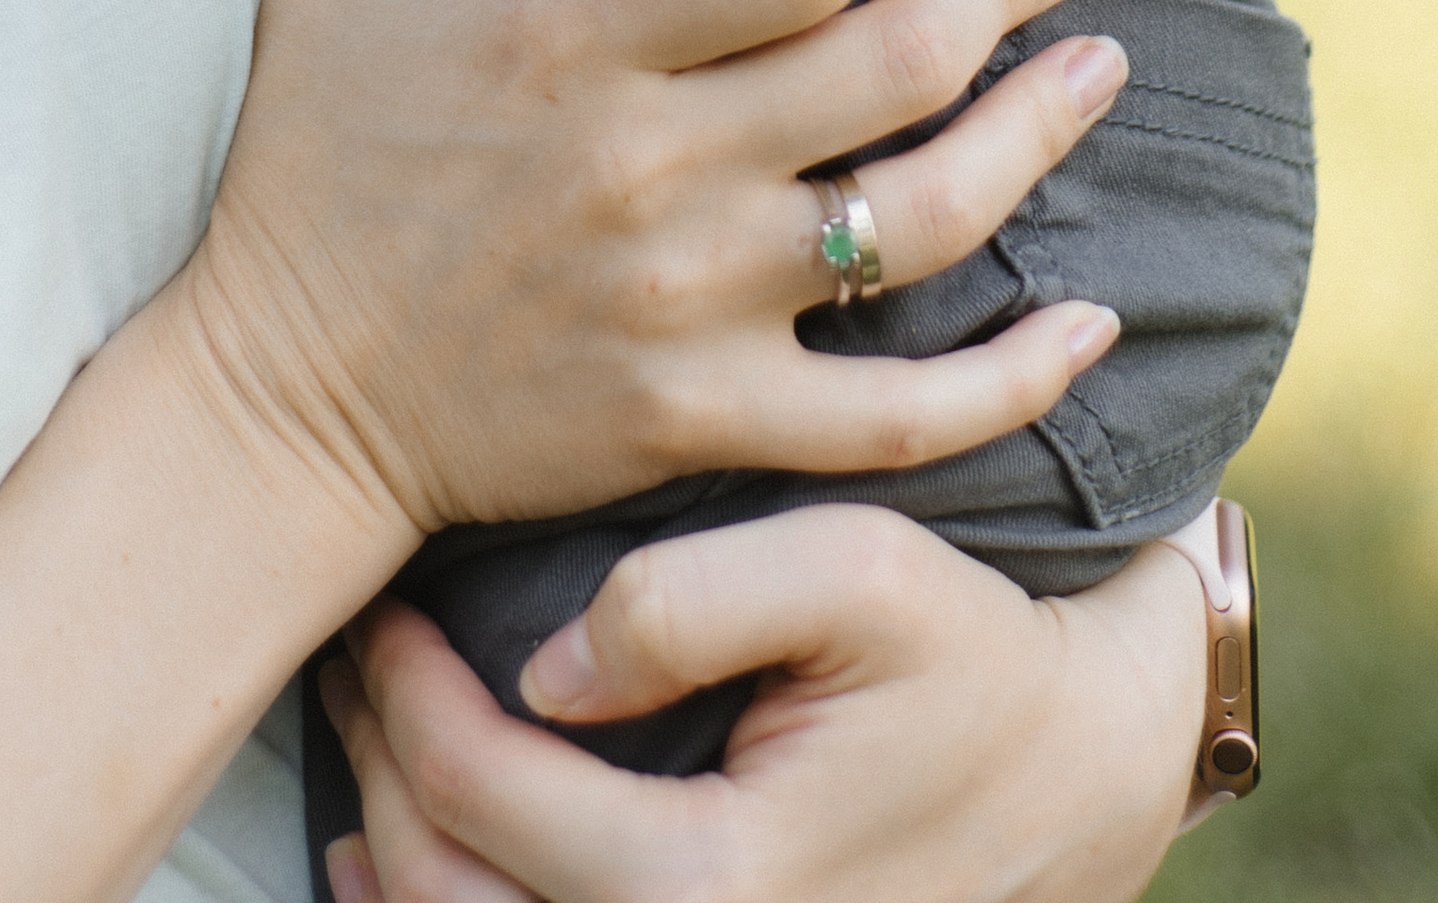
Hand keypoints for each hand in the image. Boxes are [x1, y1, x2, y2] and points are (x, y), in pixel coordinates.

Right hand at [179, 0, 1125, 545]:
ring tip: (1096, 69)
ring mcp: (686, 303)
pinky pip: (900, 411)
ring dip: (1036, 135)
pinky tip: (1087, 323)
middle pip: (888, 63)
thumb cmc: (307, 168)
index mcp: (564, 36)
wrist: (276, 399)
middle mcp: (646, 163)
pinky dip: (1014, 375)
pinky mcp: (703, 421)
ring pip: (922, 216)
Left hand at [316, 509, 1204, 902]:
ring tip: (369, 744)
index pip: (481, 793)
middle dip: (380, 767)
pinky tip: (407, 863)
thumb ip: (692, 598)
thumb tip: (547, 669)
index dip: (403, 696)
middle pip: (450, 893)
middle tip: (354, 657)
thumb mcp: (861, 568)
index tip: (379, 609)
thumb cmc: (971, 656)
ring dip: (398, 851)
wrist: (1082, 774)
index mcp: (716, 882)